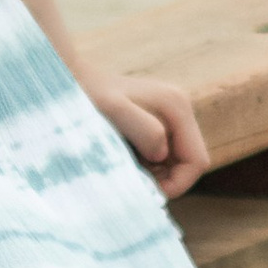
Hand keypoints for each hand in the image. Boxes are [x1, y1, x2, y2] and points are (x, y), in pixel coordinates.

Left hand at [81, 70, 209, 199]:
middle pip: (189, 163)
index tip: (146, 190)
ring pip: (176, 161)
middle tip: (133, 178)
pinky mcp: (156, 122)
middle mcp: (179, 109)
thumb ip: (144, 130)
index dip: (177, 184)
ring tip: (126, 165)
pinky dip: (147, 165)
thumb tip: (162, 154)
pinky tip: (125, 158)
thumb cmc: (88, 94)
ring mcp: (169, 115)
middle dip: (166, 179)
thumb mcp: (113, 111)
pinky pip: (162, 155)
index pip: (197, 161)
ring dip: (156, 173)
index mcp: (177, 107)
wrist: (70, 78)